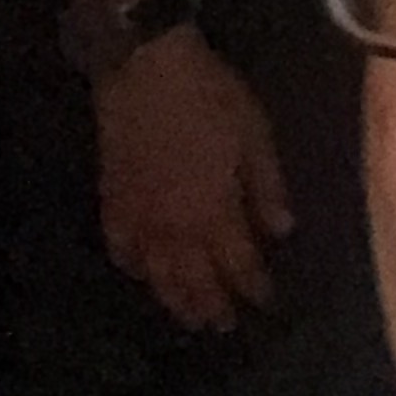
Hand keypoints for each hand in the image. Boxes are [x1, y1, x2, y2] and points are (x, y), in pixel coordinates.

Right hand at [92, 26, 292, 332]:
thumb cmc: (208, 96)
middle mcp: (175, 229)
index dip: (253, 287)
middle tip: (225, 325)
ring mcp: (140, 220)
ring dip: (175, 300)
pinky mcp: (112, 204)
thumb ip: (267, 186)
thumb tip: (283, 230)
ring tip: (190, 318)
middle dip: (214, 306)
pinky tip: (142, 274)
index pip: (238, 265)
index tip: (266, 301)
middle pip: (195, 282)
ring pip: (158, 277)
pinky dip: (134, 269)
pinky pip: (122, 252)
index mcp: (215, 212)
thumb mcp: (254, 133)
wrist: (146, 69)